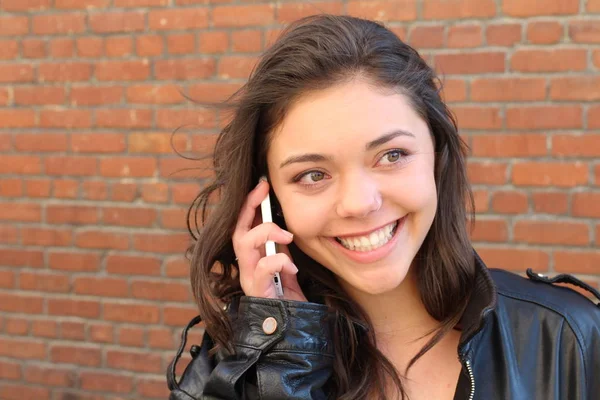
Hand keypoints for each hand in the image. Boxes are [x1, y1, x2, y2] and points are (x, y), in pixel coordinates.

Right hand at [232, 179, 306, 301]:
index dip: (250, 205)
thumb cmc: (290, 303)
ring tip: (286, 235)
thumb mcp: (288, 271)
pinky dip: (278, 261)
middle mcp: (246, 268)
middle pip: (237, 231)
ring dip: (266, 233)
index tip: (262, 185)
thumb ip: (281, 253)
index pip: (244, 227)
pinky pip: (261, 268)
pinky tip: (293, 266)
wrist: (293, 332)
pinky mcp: (257, 292)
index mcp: (253, 261)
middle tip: (263, 191)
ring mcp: (249, 280)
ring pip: (243, 245)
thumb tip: (283, 232)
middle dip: (249, 207)